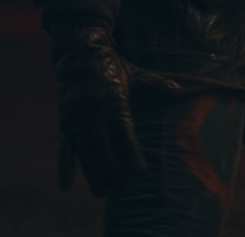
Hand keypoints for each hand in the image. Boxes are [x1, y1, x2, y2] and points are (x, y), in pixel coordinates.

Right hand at [52, 26, 146, 196]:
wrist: (80, 51)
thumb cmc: (112, 65)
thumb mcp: (135, 73)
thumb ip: (155, 84)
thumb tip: (178, 88)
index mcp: (115, 101)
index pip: (124, 134)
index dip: (131, 154)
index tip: (139, 172)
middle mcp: (95, 112)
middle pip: (104, 148)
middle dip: (112, 170)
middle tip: (121, 190)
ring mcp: (78, 117)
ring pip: (86, 151)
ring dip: (92, 173)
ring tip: (100, 193)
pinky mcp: (66, 121)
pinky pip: (65, 147)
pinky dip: (65, 166)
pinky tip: (66, 186)